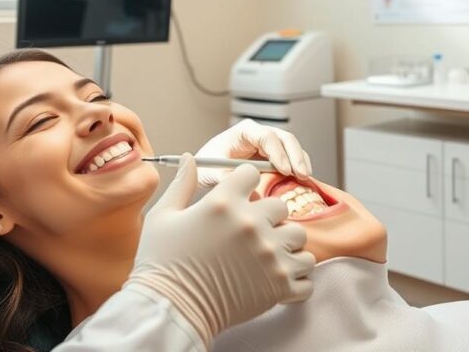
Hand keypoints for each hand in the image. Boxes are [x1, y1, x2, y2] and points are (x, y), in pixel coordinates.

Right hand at [127, 155, 314, 345]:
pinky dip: (296, 277)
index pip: (252, 173)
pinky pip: (307, 274)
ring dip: (286, 244)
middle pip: (281, 206)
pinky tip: (276, 277)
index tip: (240, 197)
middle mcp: (252, 225)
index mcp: (224, 203)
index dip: (245, 183)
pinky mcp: (280, 285)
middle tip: (253, 231)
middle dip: (268, 216)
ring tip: (268, 254)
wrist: (171, 310)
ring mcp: (269, 255)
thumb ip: (183, 183)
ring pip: (300, 237)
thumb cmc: (161, 264)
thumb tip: (189, 158)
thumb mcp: (163, 216)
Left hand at [195, 119, 311, 187]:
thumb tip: (254, 194)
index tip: (285, 170)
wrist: (205, 169)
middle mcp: (259, 134)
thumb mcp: (214, 173)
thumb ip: (231, 181)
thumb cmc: (207, 166)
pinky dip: (297, 168)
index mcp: (244, 131)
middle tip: (302, 174)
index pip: (267, 136)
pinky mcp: (272, 156)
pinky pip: (290, 158)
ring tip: (306, 179)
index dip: (278, 152)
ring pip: (291, 147)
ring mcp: (268, 144)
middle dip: (296, 156)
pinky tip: (302, 181)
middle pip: (285, 139)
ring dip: (300, 162)